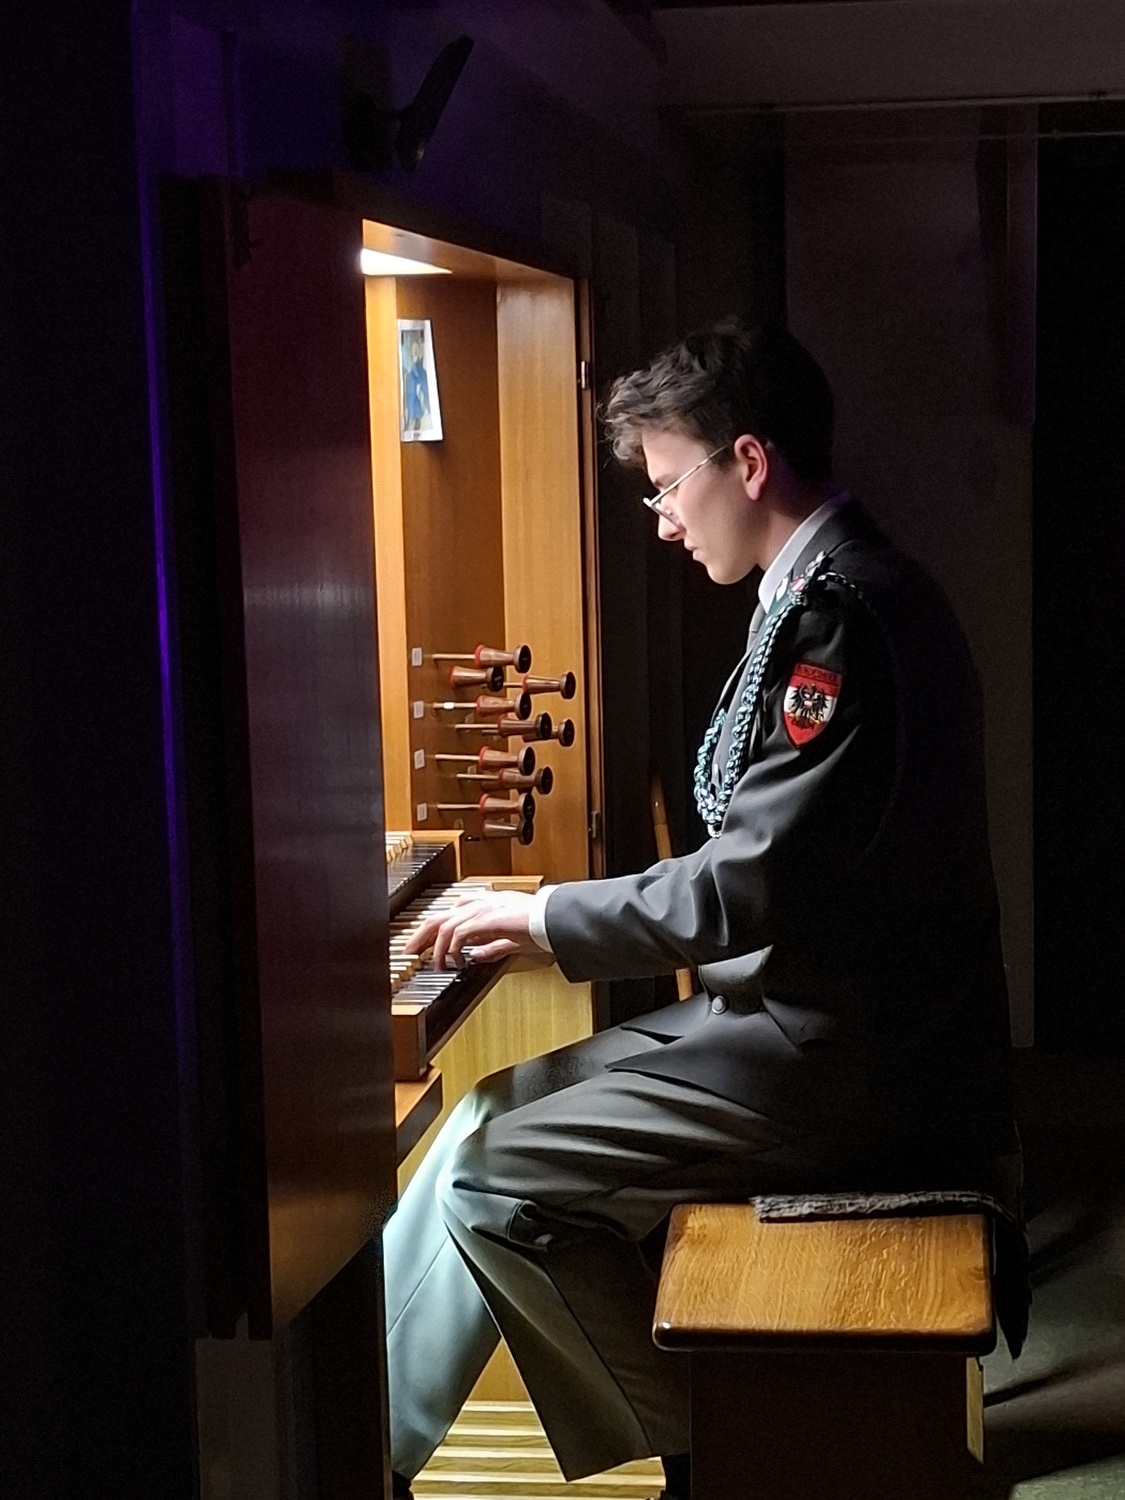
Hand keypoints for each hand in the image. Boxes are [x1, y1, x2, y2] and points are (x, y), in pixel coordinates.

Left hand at [405, 889, 544, 970]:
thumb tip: (475, 955)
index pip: (446, 915)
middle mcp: (477, 903)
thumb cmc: (536, 925)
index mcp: (481, 904)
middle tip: (409, 953)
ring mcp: (480, 909)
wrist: (552, 918)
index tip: (421, 947)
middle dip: (419, 937)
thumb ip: (490, 945)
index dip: (429, 931)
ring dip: (438, 949)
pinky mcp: (485, 919)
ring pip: (444, 927)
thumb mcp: (508, 938)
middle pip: (436, 918)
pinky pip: (459, 934)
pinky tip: (459, 962)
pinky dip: (454, 949)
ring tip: (438, 966)